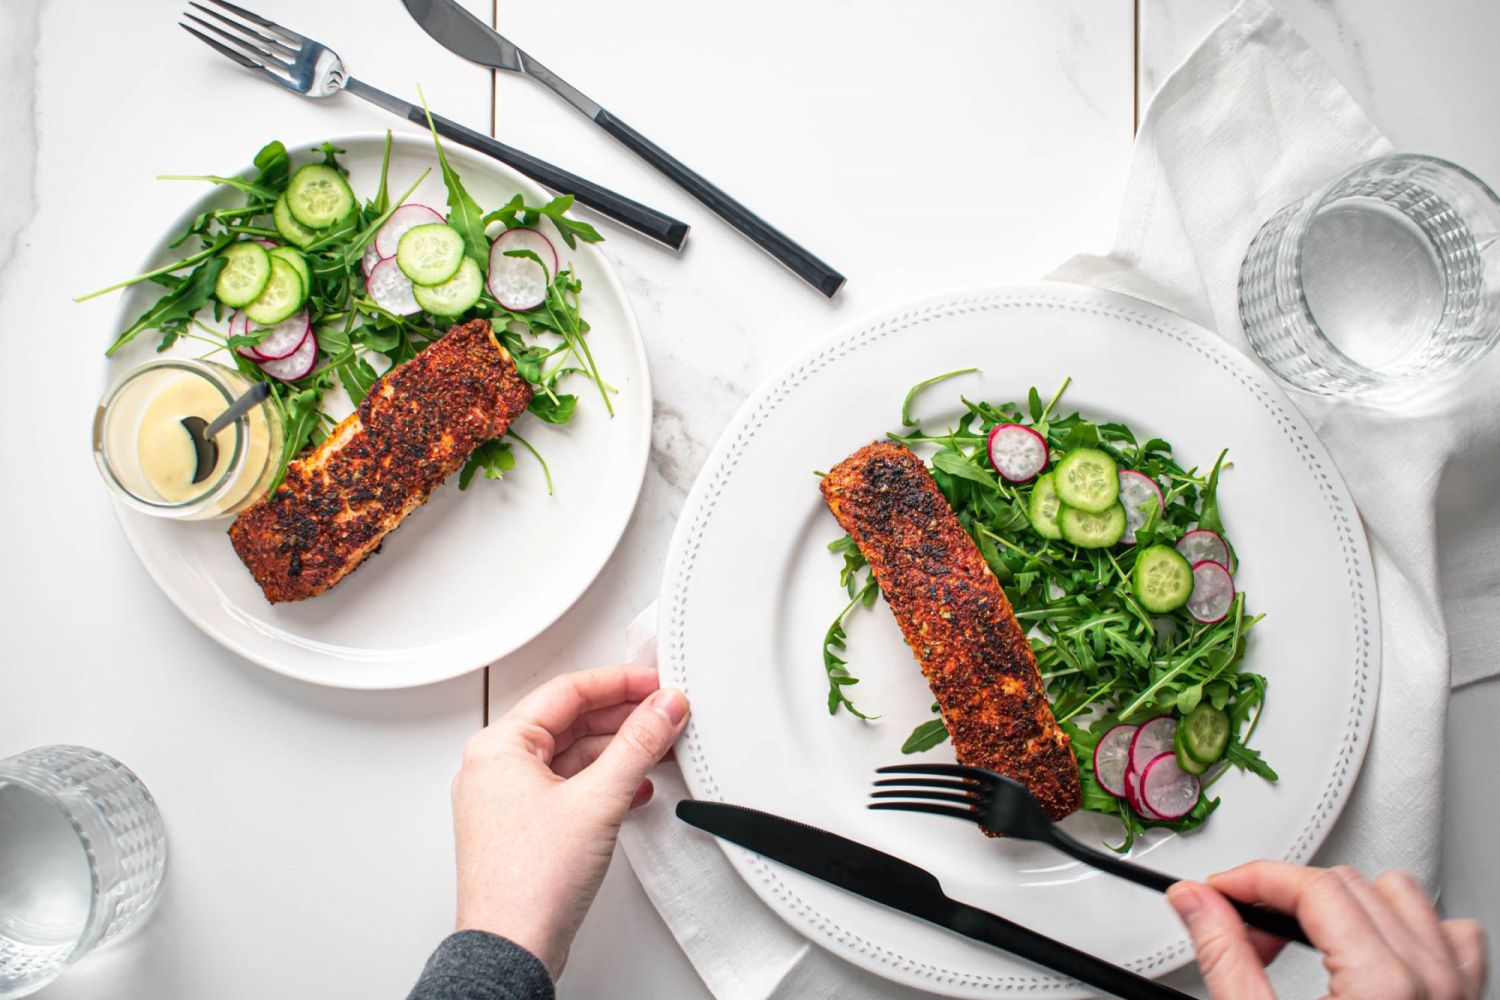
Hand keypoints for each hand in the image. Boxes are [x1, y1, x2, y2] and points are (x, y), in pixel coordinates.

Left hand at [449, 664, 688, 978]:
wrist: (512, 947)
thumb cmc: (528, 883)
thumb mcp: (598, 799)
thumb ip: (638, 745)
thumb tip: (662, 708)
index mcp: (498, 747)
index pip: (567, 692)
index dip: (618, 682)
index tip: (654, 683)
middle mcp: (496, 768)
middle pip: (570, 722)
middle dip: (622, 718)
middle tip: (663, 713)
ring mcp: (507, 800)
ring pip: (572, 756)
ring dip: (617, 751)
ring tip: (657, 748)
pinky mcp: (524, 828)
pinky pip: (569, 787)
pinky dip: (604, 782)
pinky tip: (634, 788)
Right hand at [1168, 862, 1486, 998]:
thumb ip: (1225, 959)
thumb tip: (1194, 902)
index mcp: (1382, 983)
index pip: (1308, 886)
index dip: (1251, 880)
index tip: (1217, 893)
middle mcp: (1432, 981)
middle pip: (1347, 883)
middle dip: (1286, 901)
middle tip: (1247, 938)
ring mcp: (1457, 992)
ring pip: (1405, 897)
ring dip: (1349, 906)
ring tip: (1307, 944)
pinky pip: (1455, 938)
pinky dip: (1413, 932)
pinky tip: (1373, 952)